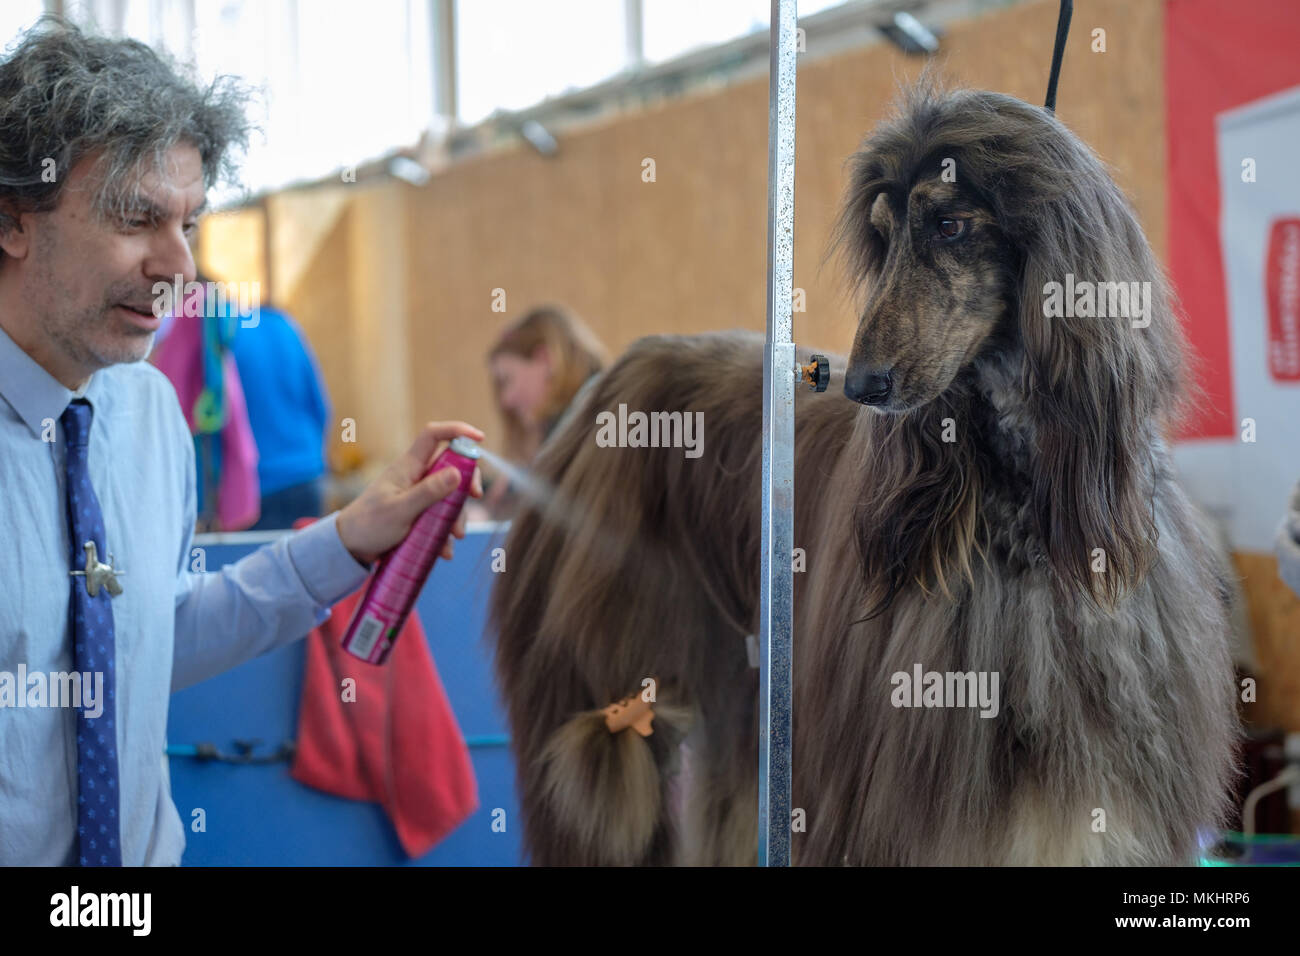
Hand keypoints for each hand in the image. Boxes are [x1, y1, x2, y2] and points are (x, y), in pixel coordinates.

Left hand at [336, 421, 484, 566]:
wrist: (350, 548)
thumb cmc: (369, 525)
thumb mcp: (400, 510)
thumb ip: (428, 492)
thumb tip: (457, 473)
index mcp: (409, 467)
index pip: (434, 436)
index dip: (457, 431)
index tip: (480, 438)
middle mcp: (416, 476)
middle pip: (451, 467)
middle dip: (466, 483)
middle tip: (476, 496)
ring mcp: (418, 495)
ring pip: (450, 496)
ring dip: (456, 516)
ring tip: (453, 538)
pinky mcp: (419, 513)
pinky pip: (441, 518)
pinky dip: (445, 533)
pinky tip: (444, 551)